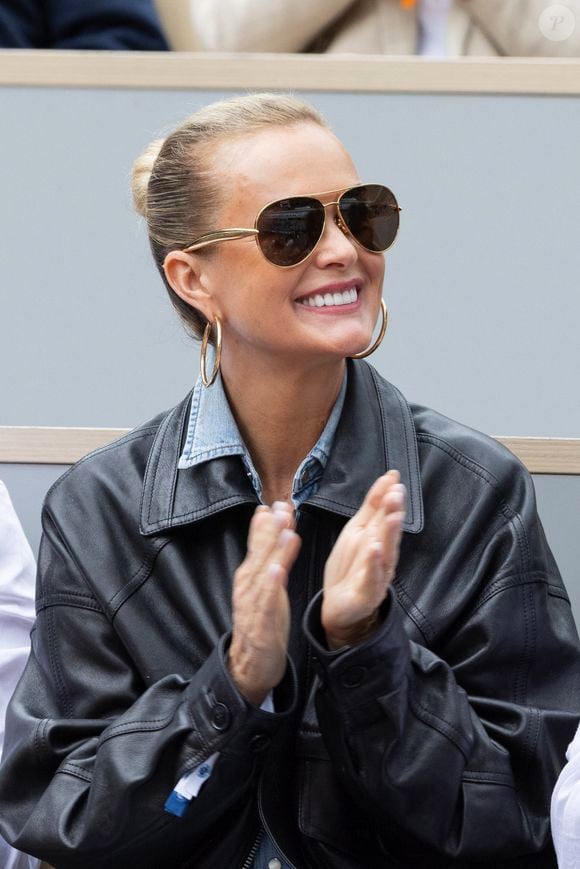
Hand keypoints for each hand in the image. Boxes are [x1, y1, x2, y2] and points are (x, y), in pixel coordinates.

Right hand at [228, 501, 300, 705]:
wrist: (250, 662)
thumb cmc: (261, 619)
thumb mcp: (264, 584)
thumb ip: (267, 556)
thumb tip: (273, 525)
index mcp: (250, 574)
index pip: (257, 544)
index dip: (266, 524)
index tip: (277, 504)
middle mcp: (248, 585)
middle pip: (260, 553)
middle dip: (271, 530)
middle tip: (282, 508)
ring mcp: (252, 603)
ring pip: (263, 573)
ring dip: (273, 551)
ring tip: (285, 532)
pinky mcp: (259, 622)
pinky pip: (265, 601)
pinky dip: (270, 585)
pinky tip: (276, 570)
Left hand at [321, 470, 404, 649]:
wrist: (339, 607)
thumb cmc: (350, 567)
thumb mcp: (357, 532)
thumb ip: (373, 507)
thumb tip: (389, 479)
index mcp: (377, 538)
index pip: (384, 514)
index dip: (388, 496)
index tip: (394, 478)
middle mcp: (382, 555)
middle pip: (389, 531)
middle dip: (393, 512)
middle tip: (396, 494)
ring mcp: (377, 575)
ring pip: (386, 552)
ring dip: (390, 534)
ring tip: (393, 516)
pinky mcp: (367, 594)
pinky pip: (371, 577)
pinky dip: (373, 564)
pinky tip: (375, 550)